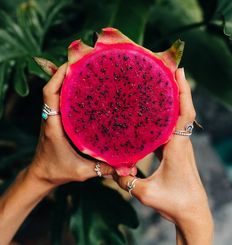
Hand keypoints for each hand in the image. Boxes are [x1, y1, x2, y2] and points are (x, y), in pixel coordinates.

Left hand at [30, 63, 113, 186]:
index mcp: (54, 126)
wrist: (41, 175)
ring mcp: (52, 118)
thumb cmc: (58, 172)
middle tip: (84, 63)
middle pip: (52, 88)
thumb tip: (128, 170)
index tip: (72, 64)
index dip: (58, 77)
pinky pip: (58, 100)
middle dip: (64, 72)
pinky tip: (82, 89)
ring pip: (54, 93)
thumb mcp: (82, 171)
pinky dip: (66, 90)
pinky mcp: (55, 121)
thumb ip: (104, 169)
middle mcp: (51, 118)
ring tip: (84, 71)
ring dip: (65, 80)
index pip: (50, 94)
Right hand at [113, 68, 213, 243]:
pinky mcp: (176, 151)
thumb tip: (113, 169)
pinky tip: (154, 114)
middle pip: (183, 110)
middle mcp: (181, 142)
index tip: (179, 72)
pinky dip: (166, 117)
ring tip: (158, 86)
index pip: (184, 114)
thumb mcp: (145, 193)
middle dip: (179, 88)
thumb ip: (127, 181)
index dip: (183, 92)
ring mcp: (180, 146)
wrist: (192, 212)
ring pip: (178, 118)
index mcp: (177, 147)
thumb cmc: (173, 203)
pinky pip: (171, 129)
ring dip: (173, 101)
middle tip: (168, 70)